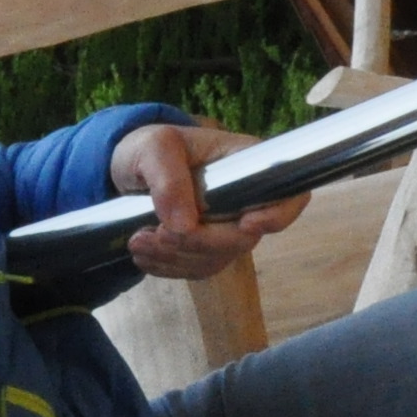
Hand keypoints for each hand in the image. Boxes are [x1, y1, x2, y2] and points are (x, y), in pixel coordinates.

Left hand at [113, 122, 304, 280]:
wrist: (129, 170)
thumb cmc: (148, 147)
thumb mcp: (153, 148)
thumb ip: (168, 178)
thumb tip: (185, 224)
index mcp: (247, 165)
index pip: (288, 194)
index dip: (278, 214)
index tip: (246, 225)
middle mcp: (246, 200)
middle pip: (245, 237)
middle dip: (201, 242)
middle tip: (158, 233)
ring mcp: (228, 228)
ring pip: (218, 258)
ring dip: (176, 257)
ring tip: (138, 240)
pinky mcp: (208, 250)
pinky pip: (197, 269)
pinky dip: (168, 267)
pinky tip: (144, 252)